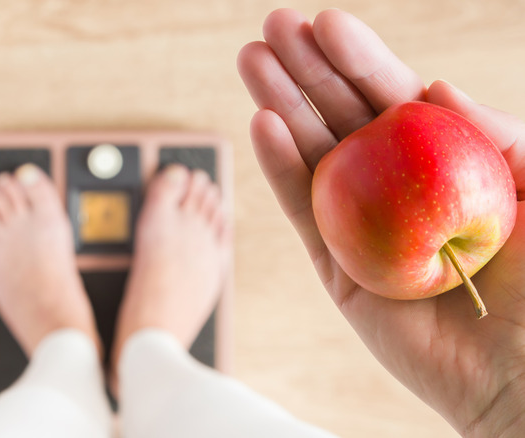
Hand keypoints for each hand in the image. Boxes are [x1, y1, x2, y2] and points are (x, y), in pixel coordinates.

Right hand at [238, 8, 524, 436]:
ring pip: (312, 157)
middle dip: (306, 70)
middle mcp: (392, 191)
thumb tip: (432, 86)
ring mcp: (359, 229)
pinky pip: (304, 212)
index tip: (326, 21)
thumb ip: (493, 132)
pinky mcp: (337, 272)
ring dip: (280, 106)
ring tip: (252, 60)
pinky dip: (281, 169)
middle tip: (271, 26)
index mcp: (440, 166)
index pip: (392, 101)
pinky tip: (263, 124)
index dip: (360, 60)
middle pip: (341, 119)